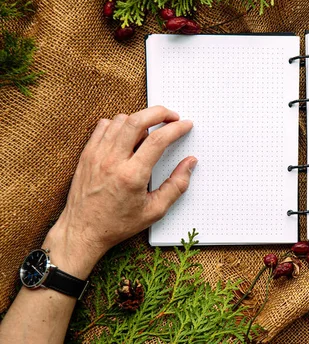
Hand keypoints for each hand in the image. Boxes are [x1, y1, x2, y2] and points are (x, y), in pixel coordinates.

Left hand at [43, 106, 195, 277]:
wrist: (82, 231)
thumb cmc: (117, 223)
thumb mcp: (155, 210)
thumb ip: (177, 185)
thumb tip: (190, 163)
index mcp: (132, 176)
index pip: (158, 140)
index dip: (176, 128)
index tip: (185, 125)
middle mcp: (113, 161)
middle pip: (138, 120)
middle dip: (159, 112)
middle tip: (171, 116)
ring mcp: (97, 155)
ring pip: (121, 120)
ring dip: (140, 118)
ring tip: (150, 130)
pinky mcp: (87, 154)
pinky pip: (104, 126)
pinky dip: (119, 124)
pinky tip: (127, 135)